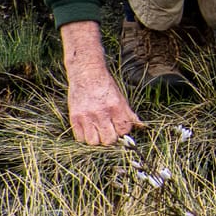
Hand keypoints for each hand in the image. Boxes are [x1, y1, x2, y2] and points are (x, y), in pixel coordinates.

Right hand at [61, 20, 141, 144]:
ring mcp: (86, 116)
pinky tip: (88, 130)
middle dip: (111, 138)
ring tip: (98, 132)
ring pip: (93, 141)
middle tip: (109, 132)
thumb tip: (141, 127)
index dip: (123, 131)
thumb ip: (129, 114)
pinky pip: (80, 137)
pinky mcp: (74, 117)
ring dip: (97, 139)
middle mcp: (101, 113)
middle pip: (109, 140)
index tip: (119, 128)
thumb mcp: (120, 97)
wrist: (86, 73)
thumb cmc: (105, 86)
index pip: (123, 130)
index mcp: (115, 107)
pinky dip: (85, 137)